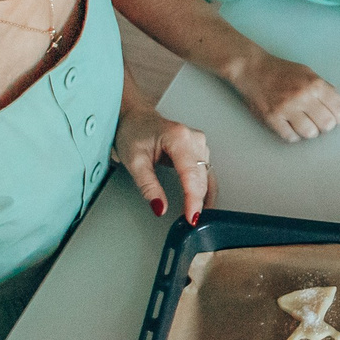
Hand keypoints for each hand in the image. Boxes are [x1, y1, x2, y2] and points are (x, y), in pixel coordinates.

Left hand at [112, 106, 208, 220]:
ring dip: (203, 196)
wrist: (135, 118)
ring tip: (195, 215)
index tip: (191, 217)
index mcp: (178, 137)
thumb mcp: (134, 161)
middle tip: (190, 222)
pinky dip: (204, 190)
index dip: (193, 198)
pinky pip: (206, 173)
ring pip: (206, 176)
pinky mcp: (199, 150)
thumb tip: (160, 207)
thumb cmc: (133, 132)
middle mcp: (194, 138)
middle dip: (197, 201)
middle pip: (201, 177)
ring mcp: (199, 143)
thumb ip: (148, 186)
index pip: (191, 174)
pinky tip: (202, 204)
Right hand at [231, 53, 339, 141]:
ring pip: (310, 133)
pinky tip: (291, 127)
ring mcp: (286, 108)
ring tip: (305, 124)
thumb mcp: (308, 73)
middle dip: (325, 125)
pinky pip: (290, 137)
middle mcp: (302, 96)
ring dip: (310, 131)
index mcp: (315, 84)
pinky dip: (294, 135)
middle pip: (327, 124)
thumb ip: (325, 88)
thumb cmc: (283, 71)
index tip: (334, 117)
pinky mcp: (272, 118)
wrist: (253, 69)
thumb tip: (338, 106)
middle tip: (318, 121)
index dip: (339, 116)